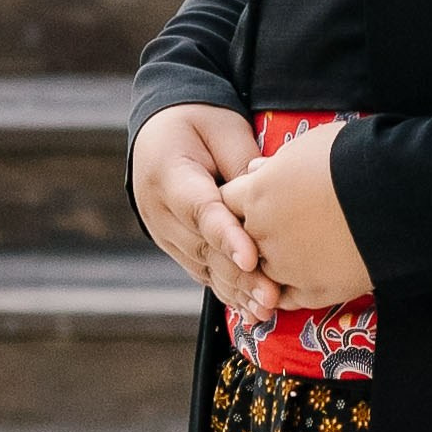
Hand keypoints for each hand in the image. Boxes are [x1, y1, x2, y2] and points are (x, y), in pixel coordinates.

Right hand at [131, 101, 276, 321]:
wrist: (159, 129)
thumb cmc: (198, 121)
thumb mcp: (222, 127)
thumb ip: (241, 161)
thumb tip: (267, 195)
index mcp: (169, 174)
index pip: (201, 210)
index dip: (226, 237)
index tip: (251, 258)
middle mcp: (160, 211)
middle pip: (202, 247)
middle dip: (239, 275)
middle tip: (272, 296)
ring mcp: (164, 233)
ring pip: (201, 266)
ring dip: (235, 290)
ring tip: (267, 309)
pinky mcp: (175, 246)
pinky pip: (201, 271)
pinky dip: (226, 290)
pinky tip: (251, 310)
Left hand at [219, 121, 372, 314]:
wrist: (396, 194)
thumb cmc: (353, 157)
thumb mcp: (309, 145)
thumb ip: (275, 162)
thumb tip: (256, 171)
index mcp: (258, 193)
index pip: (226, 201)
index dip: (239, 199)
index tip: (252, 199)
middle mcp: (263, 233)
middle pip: (241, 238)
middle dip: (254, 231)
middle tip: (277, 224)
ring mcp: (286, 266)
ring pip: (262, 270)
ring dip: (272, 262)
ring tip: (299, 249)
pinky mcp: (311, 291)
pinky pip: (286, 296)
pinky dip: (291, 287)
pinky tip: (306, 272)